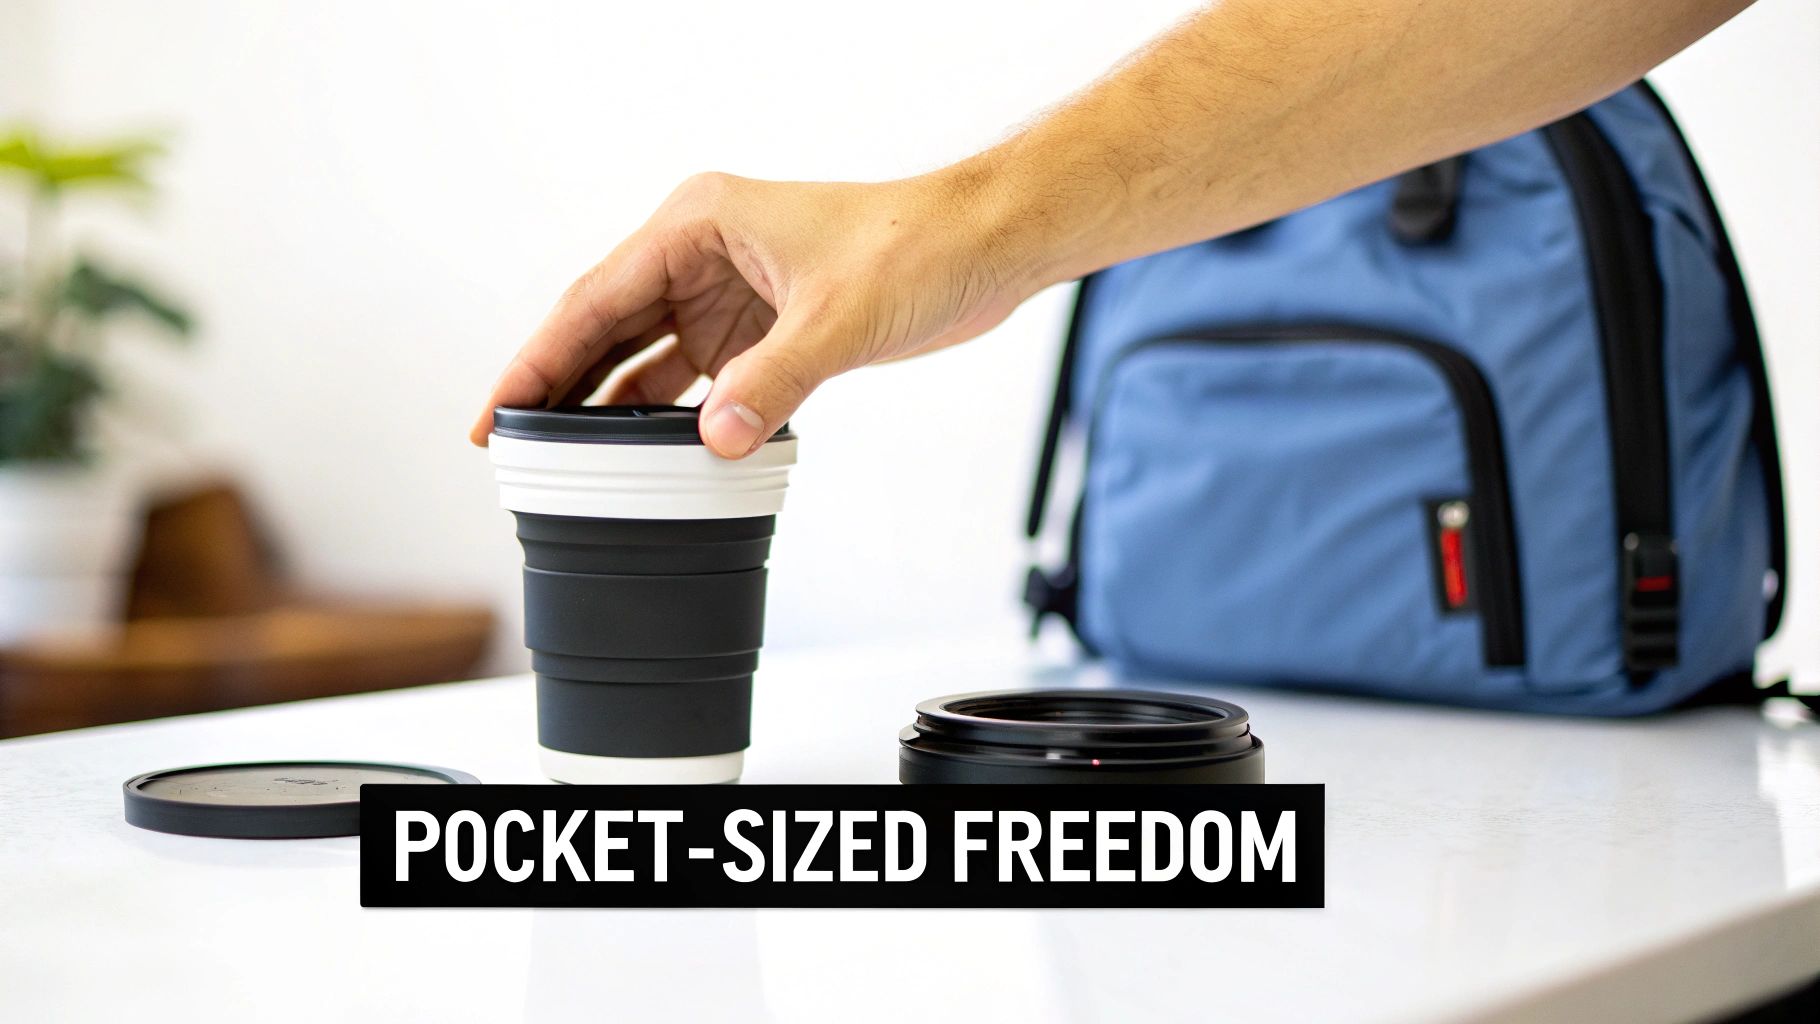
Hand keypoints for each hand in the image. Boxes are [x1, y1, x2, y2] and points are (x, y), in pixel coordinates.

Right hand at [470, 170, 1031, 457]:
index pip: (594, 298)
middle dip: (556, 386)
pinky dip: (669, 416)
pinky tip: (642, 456)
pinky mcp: (762, 328)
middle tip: (507, 449)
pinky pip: (696, 378)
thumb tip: (713, 440)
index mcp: (698, 224)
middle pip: (605, 328)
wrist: (985, 247)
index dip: (538, 359)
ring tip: (559, 462)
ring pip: (645, 356)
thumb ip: (774, 380)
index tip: (496, 413)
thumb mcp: (839, 317)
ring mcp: (731, 294)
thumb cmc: (916, 247)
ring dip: (606, 405)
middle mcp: (702, 254)